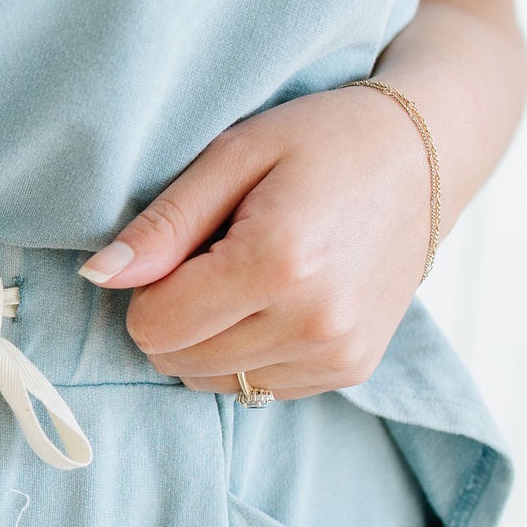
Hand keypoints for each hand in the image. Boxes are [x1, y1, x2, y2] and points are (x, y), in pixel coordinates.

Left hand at [78, 85, 432, 397]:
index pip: (154, 325)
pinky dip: (246, 351)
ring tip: (249, 274)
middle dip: (174, 313)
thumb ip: (164, 223)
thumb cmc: (325, 140)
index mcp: (277, 262)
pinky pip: (256, 386)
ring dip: (208, 338)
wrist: (426, 155)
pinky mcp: (350, 370)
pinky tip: (277, 299)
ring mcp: (337, 354)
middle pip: (177, 361)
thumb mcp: (235, 154)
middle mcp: (313, 323)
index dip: (146, 287)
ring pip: (212, 382)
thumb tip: (100, 276)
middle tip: (215, 254)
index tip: (180, 245)